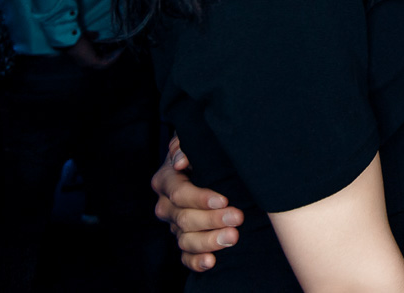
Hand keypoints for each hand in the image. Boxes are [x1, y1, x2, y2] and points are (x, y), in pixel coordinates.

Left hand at [63, 37, 119, 70]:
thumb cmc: (77, 37)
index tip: (113, 48)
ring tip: (121, 51)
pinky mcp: (93, 61)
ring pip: (105, 63)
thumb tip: (97, 34)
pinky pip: (106, 62)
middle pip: (102, 62)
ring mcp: (89, 63)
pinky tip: (119, 52)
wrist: (70, 38)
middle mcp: (86, 63)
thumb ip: (92, 36)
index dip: (106, 54)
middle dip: (112, 56)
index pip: (96, 58)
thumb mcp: (86, 36)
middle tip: (120, 50)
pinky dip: (113, 57)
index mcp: (83, 58)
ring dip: (114, 57)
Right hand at [152, 135, 242, 270]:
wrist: (208, 166)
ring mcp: (174, 225)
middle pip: (184, 218)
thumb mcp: (196, 141)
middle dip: (212, 219)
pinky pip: (185, 256)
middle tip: (237, 218)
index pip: (179, 193)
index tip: (224, 199)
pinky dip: (197, 261)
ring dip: (209, 240)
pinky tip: (212, 261)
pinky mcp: (184, 241)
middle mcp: (167, 205)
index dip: (200, 198)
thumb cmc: (203, 150)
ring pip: (185, 239)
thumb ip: (186, 144)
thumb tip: (181, 160)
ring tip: (232, 237)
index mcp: (166, 180)